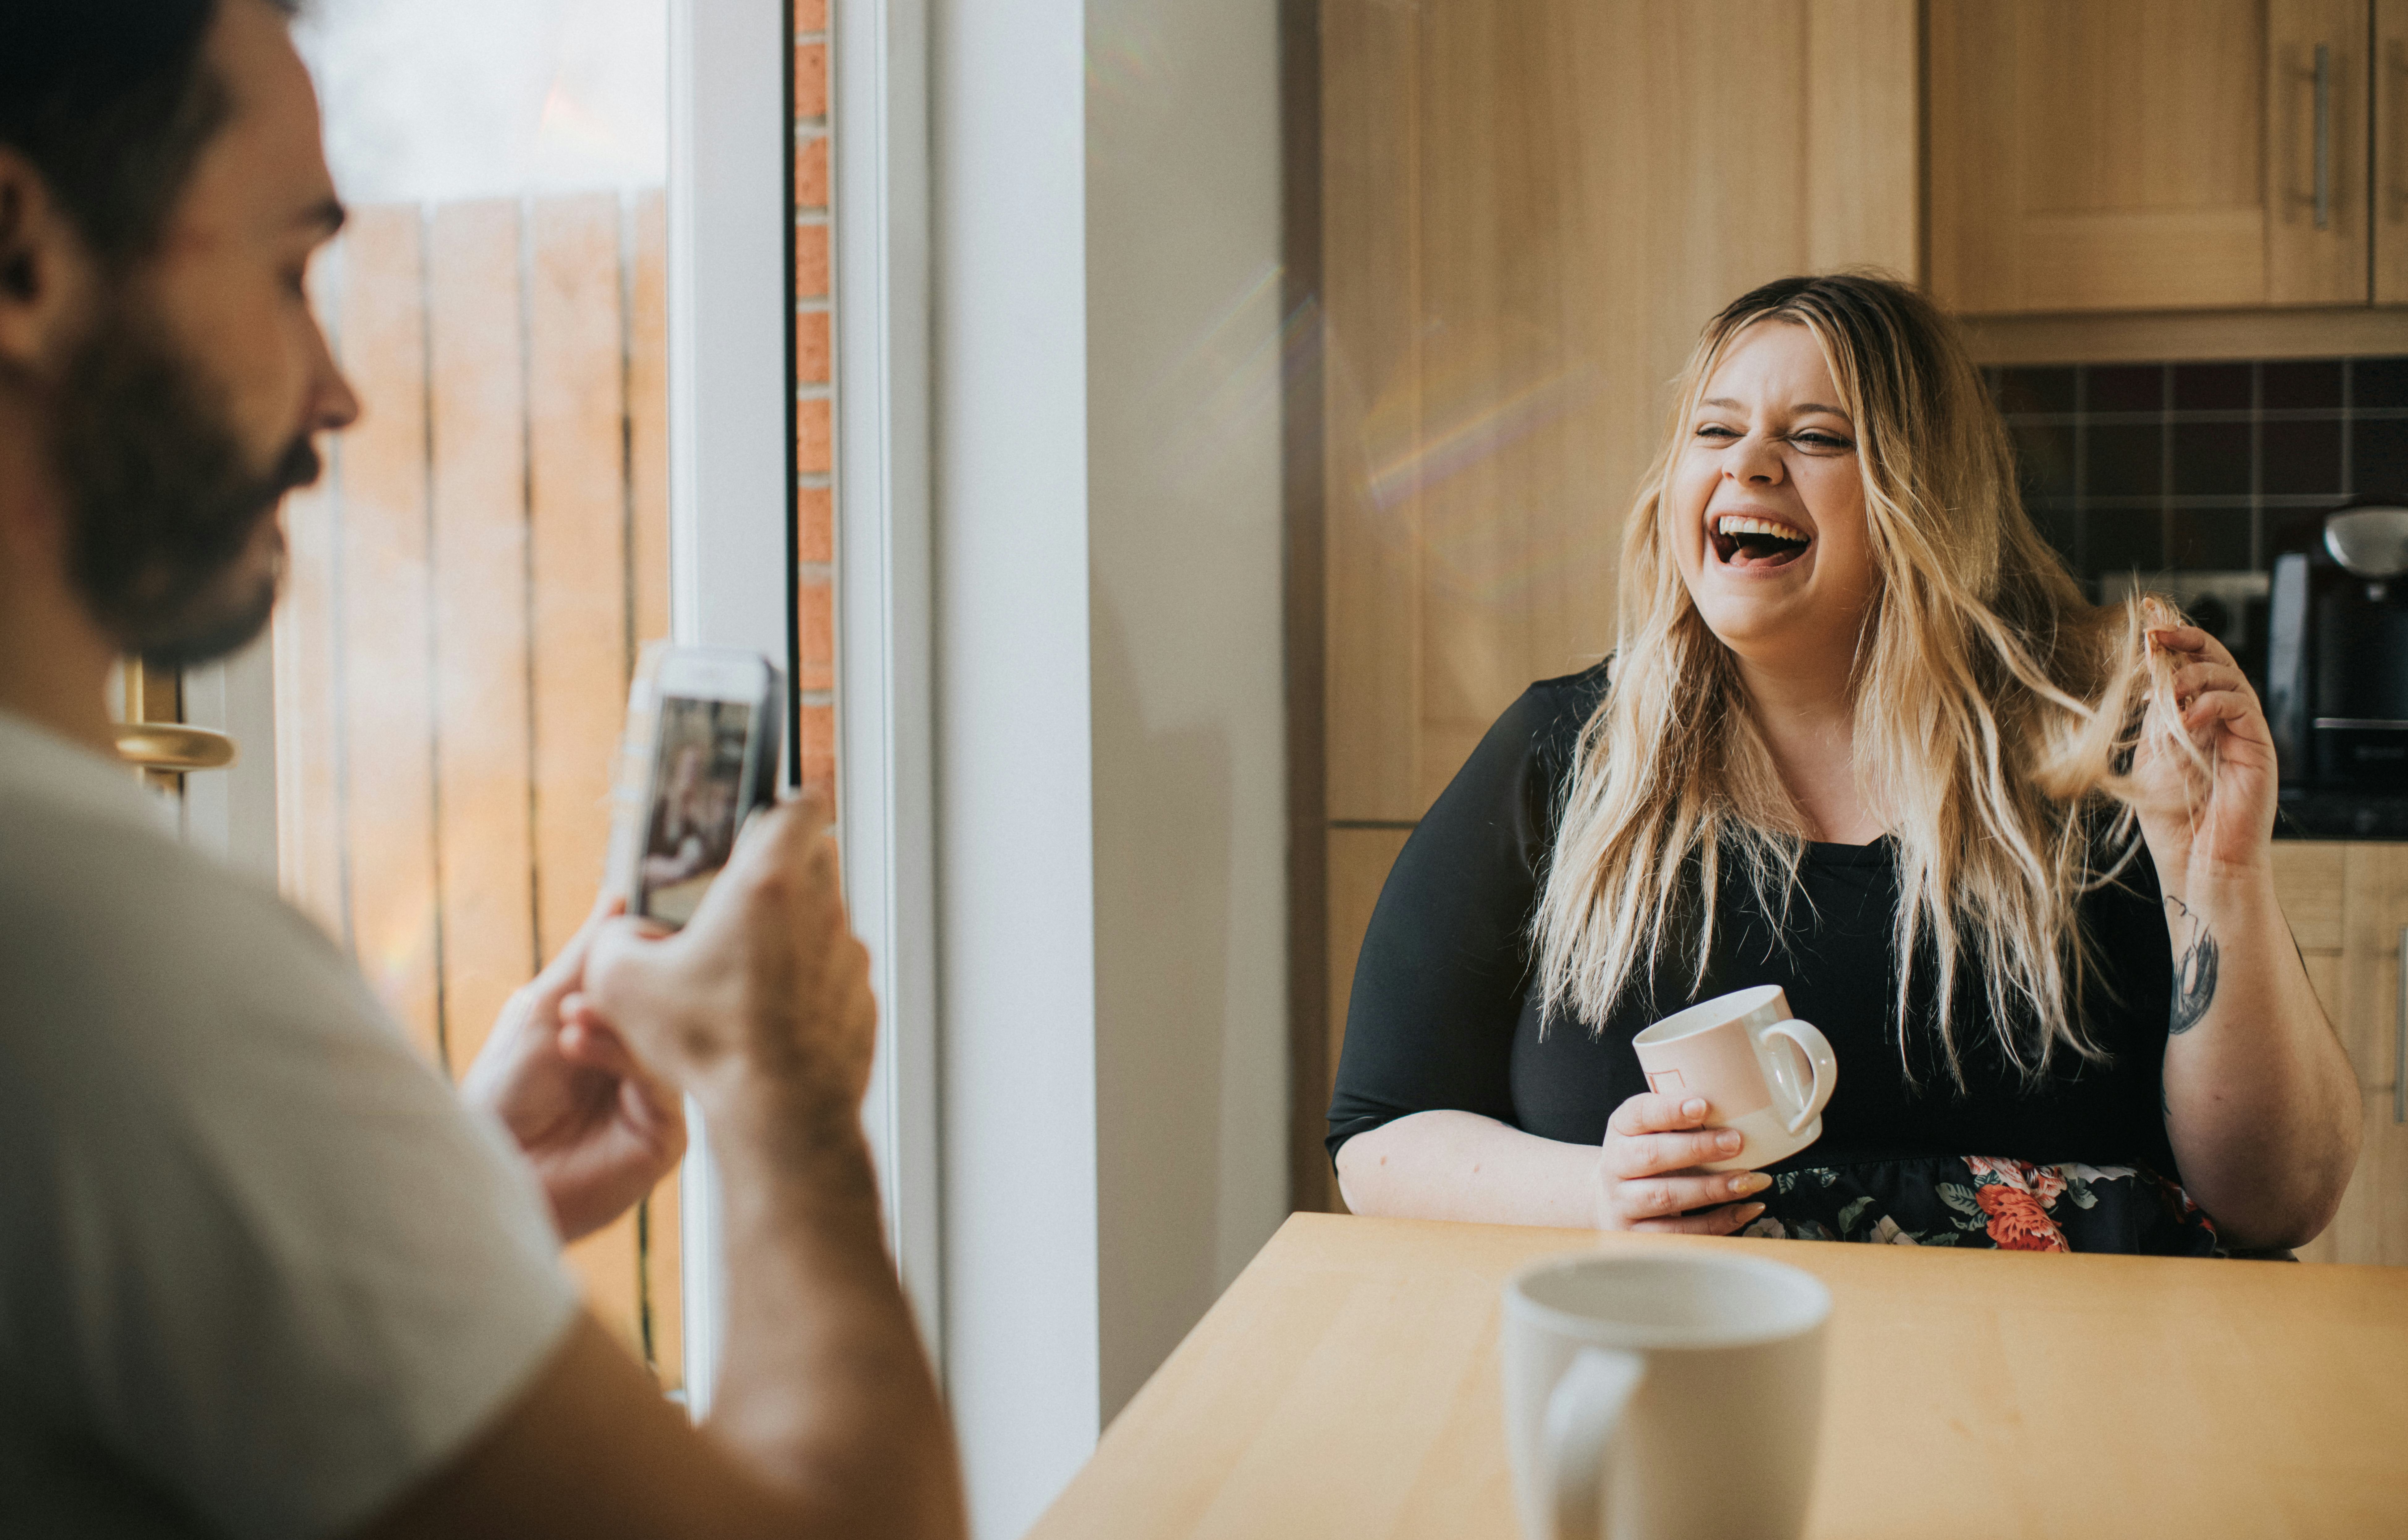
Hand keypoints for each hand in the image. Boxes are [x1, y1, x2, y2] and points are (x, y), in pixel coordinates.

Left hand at [461, 901, 688, 1242]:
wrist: (487, 1167)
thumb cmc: (502, 1094)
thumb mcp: (541, 1009)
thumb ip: (584, 958)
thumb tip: (617, 898)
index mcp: (622, 1034)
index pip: (658, 983)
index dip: (648, 954)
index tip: (628, 931)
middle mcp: (647, 1065)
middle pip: (672, 1009)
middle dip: (631, 985)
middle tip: (602, 972)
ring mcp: (658, 1102)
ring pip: (670, 1043)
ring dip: (616, 1021)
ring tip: (569, 1019)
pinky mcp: (664, 1138)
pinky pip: (664, 1082)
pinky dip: (622, 1054)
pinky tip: (577, 1045)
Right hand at [584, 792, 876, 1121]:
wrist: (779, 1114)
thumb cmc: (711, 1044)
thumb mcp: (624, 985)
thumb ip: (615, 940)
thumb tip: (623, 936)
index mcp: (769, 883)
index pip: (801, 806)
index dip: (782, 805)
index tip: (765, 818)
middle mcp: (822, 910)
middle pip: (810, 865)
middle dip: (775, 879)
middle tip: (734, 911)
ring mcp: (849, 956)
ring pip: (821, 925)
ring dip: (789, 939)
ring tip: (742, 979)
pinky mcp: (861, 999)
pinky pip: (832, 977)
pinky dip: (807, 988)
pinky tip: (769, 1019)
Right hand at [1593, 1092, 1773, 1232]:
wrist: (1609, 1201)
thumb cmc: (1644, 1157)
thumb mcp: (1650, 1131)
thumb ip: (1678, 1119)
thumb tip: (1733, 1111)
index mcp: (1620, 1130)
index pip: (1639, 1114)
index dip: (1670, 1110)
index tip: (1702, 1106)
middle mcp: (1615, 1167)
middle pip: (1652, 1156)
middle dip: (1697, 1149)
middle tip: (1736, 1141)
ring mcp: (1623, 1205)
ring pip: (1667, 1196)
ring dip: (1713, 1188)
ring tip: (1749, 1180)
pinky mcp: (1639, 1237)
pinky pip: (1682, 1232)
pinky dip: (1719, 1221)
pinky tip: (1746, 1208)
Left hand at [2127, 623, 2276, 881]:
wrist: (2197, 859)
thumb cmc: (2171, 817)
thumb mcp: (2152, 755)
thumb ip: (2156, 717)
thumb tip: (2149, 677)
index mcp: (2195, 717)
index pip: (2189, 666)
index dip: (2172, 640)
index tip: (2145, 621)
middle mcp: (2223, 719)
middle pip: (2215, 660)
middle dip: (2186, 640)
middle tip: (2155, 634)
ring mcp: (2243, 731)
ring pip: (2230, 676)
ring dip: (2194, 675)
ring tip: (2168, 692)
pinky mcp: (2259, 746)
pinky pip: (2242, 705)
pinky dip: (2212, 703)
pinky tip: (2187, 718)